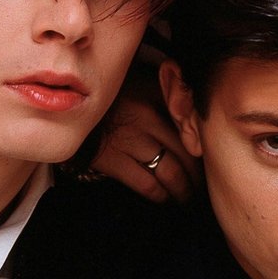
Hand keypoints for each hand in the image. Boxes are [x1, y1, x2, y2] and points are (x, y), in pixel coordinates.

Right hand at [91, 66, 199, 203]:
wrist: (67, 106)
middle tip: (204, 185)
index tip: (210, 156)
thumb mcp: (139, 80)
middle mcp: (148, 117)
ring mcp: (130, 140)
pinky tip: (165, 198)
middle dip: (198, 173)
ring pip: (169, 171)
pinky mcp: (112, 159)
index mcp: (156, 95)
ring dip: (183, 188)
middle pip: (185, 152)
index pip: (190, 124)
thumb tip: (192, 106)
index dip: (204, 145)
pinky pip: (145, 183)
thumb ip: (163, 91)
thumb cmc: (110, 93)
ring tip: (188, 196)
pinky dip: (159, 194)